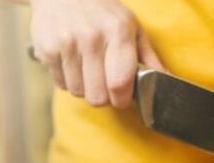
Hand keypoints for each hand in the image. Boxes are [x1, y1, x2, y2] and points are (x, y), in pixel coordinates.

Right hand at [29, 0, 164, 107]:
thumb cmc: (103, 12)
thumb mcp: (131, 27)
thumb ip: (148, 56)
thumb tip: (167, 80)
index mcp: (118, 32)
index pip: (120, 83)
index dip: (122, 100)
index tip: (123, 98)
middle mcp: (91, 37)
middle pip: (98, 96)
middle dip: (104, 97)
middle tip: (105, 84)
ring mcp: (67, 43)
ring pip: (79, 93)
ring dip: (85, 88)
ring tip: (88, 69)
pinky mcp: (46, 49)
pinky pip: (60, 84)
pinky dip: (68, 80)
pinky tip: (73, 63)